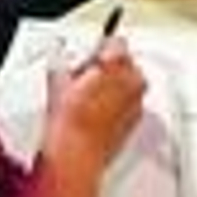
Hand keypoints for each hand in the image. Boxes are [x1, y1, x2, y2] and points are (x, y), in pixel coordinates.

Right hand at [42, 36, 145, 172]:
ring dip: (115, 86)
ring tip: (91, 99)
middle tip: (87, 79)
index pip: (116, 41)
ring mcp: (137, 101)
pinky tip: (98, 113)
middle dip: (108, 68)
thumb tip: (61, 57)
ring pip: (129, 83)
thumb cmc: (70, 120)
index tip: (90, 58)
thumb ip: (63, 59)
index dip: (99, 50)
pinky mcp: (136, 120)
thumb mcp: (58, 79)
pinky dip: (118, 104)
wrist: (76, 154)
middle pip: (125, 62)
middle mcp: (133, 80)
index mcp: (118, 63)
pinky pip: (130, 103)